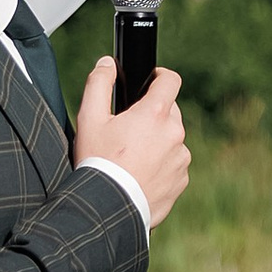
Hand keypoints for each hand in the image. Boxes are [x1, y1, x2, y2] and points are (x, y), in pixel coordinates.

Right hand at [76, 61, 189, 219]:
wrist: (109, 208)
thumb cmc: (98, 162)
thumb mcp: (89, 118)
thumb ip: (98, 83)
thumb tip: (107, 64)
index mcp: (155, 114)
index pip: (170, 80)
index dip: (160, 77)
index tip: (151, 81)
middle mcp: (175, 133)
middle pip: (170, 112)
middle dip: (153, 115)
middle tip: (129, 129)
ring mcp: (181, 159)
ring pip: (172, 140)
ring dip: (158, 142)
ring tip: (132, 157)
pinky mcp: (181, 181)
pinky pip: (174, 165)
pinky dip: (161, 166)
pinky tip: (140, 175)